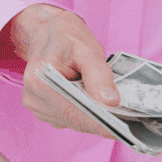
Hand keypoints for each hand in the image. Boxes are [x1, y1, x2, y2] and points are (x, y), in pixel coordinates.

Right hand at [2, 4, 119, 137]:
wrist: (49, 32)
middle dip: (101, 121)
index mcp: (40, 81)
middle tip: (127, 119)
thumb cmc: (67, 39)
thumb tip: (110, 102)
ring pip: (75, 123)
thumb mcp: (87, 50)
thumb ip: (99, 75)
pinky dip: (88, 116)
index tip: (123, 129)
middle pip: (75, 120)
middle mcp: (34, 98)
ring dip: (95, 119)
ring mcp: (38, 106)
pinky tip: (98, 105)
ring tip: (113, 109)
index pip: (74, 112)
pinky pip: (72, 120)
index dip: (100, 123)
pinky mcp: (45, 110)